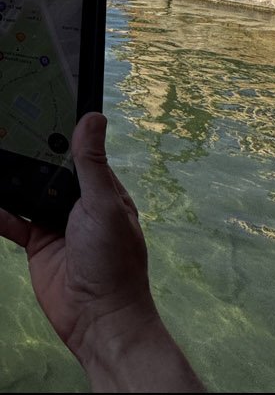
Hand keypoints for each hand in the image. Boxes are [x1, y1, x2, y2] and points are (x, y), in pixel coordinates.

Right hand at [0, 113, 202, 391]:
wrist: (98, 317)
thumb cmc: (114, 261)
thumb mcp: (104, 205)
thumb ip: (92, 164)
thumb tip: (93, 118)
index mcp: (105, 191)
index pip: (81, 154)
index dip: (61, 134)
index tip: (38, 106)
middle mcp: (81, 204)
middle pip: (50, 172)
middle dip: (29, 155)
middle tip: (4, 128)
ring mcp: (58, 224)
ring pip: (28, 193)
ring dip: (11, 181)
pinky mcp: (37, 245)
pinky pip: (12, 222)